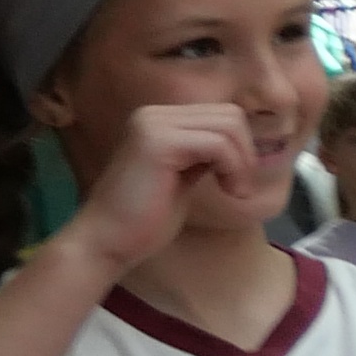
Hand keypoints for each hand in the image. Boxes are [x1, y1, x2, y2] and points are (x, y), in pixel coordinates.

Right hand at [70, 101, 276, 268]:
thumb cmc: (147, 218)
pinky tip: (227, 192)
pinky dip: (233, 168)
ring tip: (234, 192)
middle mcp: (154, 114)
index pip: (223, 114)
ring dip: (242, 163)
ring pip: (228, 126)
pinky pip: (218, 144)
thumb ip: (204, 154)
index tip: (237, 180)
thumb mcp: (184, 176)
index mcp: (159, 119)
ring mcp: (153, 124)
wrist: (109, 241)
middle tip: (239, 187)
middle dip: (246, 153)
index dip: (241, 147)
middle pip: (230, 115)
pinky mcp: (158, 142)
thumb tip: (241, 142)